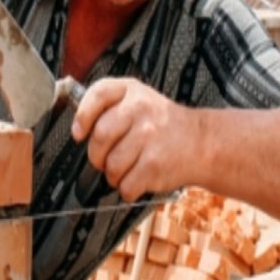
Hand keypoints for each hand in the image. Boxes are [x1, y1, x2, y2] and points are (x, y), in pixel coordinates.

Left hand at [71, 78, 193, 201]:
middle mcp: (140, 109)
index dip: (83, 117)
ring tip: (125, 170)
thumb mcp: (139, 100)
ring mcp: (148, 136)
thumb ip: (109, 107)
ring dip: (113, 175)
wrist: (202, 142)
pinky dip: (128, 189)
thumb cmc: (164, 125)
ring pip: (111, 165)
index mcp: (132, 91)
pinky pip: (126, 184)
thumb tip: (78, 128)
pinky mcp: (154, 164)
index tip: (79, 133)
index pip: (98, 94)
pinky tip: (138, 179)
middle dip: (96, 156)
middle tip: (103, 160)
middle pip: (99, 136)